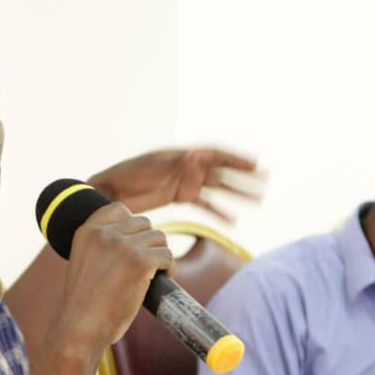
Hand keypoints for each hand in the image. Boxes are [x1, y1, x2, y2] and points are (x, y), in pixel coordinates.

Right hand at [55, 202, 173, 353]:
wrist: (80, 329)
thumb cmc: (84, 305)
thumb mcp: (84, 263)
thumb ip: (101, 246)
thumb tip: (135, 237)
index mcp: (87, 231)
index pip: (119, 209)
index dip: (132, 225)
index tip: (132, 244)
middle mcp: (105, 234)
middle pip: (143, 223)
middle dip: (147, 243)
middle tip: (144, 265)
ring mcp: (124, 246)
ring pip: (159, 238)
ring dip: (159, 254)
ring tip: (152, 273)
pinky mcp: (141, 262)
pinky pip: (167, 256)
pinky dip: (168, 268)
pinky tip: (160, 279)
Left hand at [87, 147, 261, 221]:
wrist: (109, 193)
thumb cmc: (126, 176)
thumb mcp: (151, 168)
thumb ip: (175, 162)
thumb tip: (197, 154)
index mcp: (182, 155)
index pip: (215, 154)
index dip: (236, 159)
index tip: (255, 164)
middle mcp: (187, 166)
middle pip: (222, 171)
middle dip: (243, 177)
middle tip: (265, 183)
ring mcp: (185, 181)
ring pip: (217, 188)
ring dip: (237, 194)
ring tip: (258, 200)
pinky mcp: (179, 196)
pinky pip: (204, 204)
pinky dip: (218, 211)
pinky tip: (232, 221)